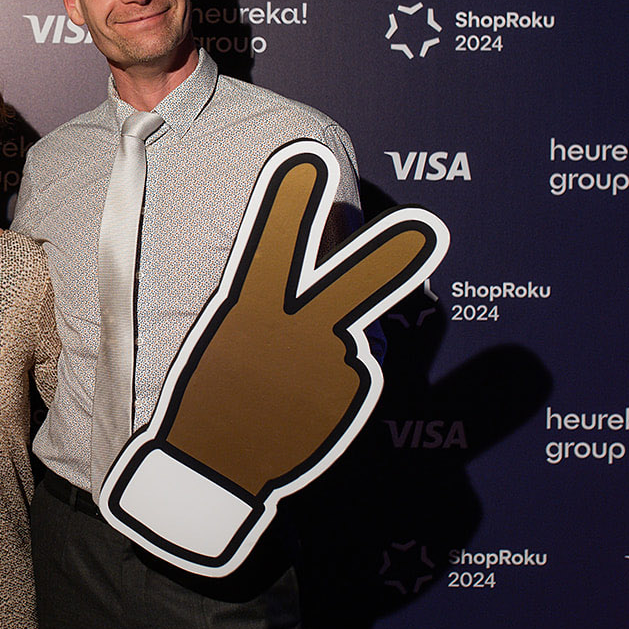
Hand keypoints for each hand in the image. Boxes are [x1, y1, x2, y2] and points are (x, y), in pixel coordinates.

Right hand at [103, 140, 448, 573]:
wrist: (211, 469)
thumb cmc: (202, 398)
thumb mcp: (223, 335)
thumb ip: (261, 302)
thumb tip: (298, 278)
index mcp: (249, 310)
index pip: (272, 244)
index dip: (291, 200)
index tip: (308, 160)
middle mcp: (297, 333)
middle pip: (352, 285)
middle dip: (392, 254)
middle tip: (426, 230)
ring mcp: (328, 366)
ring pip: (344, 335)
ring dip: (329, 345)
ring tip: (284, 382)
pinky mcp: (348, 396)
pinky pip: (347, 372)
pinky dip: (330, 379)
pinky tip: (296, 402)